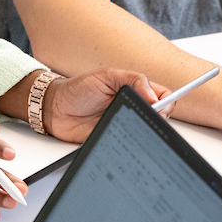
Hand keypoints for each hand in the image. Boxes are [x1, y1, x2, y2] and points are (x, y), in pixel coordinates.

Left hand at [42, 68, 172, 141]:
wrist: (55, 109)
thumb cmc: (78, 89)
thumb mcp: (106, 76)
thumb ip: (132, 79)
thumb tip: (154, 96)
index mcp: (134, 90)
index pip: (163, 96)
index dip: (166, 101)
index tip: (157, 104)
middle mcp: (133, 108)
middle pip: (160, 117)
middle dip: (157, 117)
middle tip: (145, 115)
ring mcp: (126, 125)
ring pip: (149, 132)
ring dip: (145, 129)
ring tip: (131, 123)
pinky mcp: (118, 140)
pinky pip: (133, 145)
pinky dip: (133, 143)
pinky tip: (125, 135)